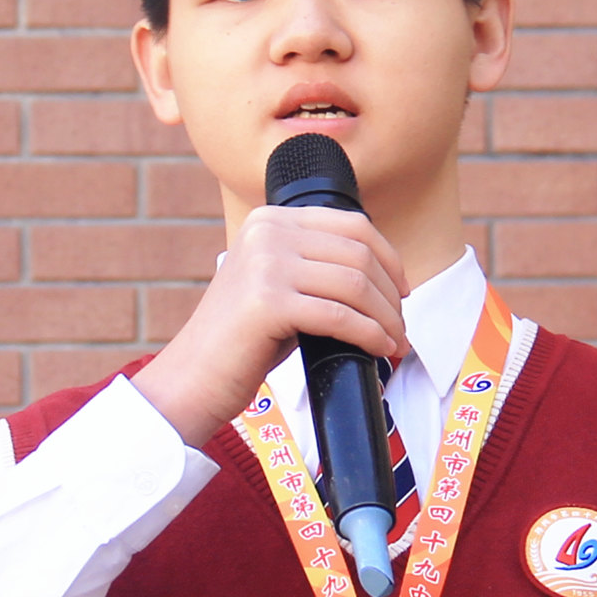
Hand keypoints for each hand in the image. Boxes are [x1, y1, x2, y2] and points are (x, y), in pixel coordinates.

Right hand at [131, 205, 414, 447]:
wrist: (194, 377)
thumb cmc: (242, 340)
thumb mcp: (278, 285)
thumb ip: (316, 267)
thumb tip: (382, 278)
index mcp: (271, 219)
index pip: (352, 224)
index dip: (389, 258)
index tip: (402, 290)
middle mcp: (268, 232)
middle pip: (358, 254)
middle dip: (390, 295)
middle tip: (400, 327)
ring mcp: (266, 264)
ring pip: (355, 284)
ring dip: (386, 318)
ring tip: (396, 342)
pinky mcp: (268, 302)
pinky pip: (340, 316)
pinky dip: (369, 335)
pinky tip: (379, 350)